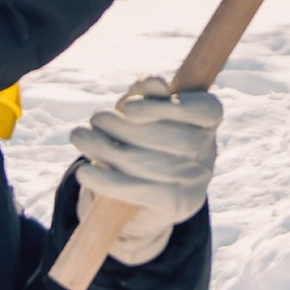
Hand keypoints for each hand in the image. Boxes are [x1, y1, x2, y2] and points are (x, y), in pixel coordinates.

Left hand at [65, 75, 222, 267]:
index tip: (128, 107)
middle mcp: (208, 153)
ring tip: (81, 137)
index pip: (205, 111)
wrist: (134, 195)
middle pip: (180, 140)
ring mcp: (196, 183)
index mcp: (207, 121)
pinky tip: (84, 171)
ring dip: (110, 150)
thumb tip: (155, 82)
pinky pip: (143, 192)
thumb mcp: (139, 111)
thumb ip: (145, 95)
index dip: (169, 107)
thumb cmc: (136, 137)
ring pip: (158, 166)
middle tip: (96, 118)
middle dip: (131, 129)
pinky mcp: (175, 207)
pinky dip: (108, 181)